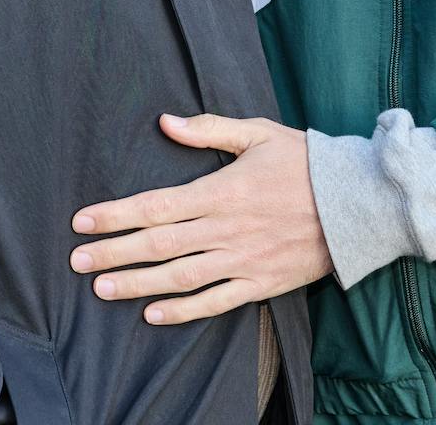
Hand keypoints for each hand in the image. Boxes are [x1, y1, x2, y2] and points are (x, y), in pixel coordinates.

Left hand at [69, 114, 330, 324]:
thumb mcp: (258, 133)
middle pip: (158, 244)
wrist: (358, 203)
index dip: (115, 215)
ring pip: (180, 277)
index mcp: (222, 190)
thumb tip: (164, 121)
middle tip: (77, 261)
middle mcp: (226, 229)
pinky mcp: (261, 283)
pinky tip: (153, 314)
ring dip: (138, 284)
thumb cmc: (306, 162)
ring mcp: (243, 260)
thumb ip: (208, 129)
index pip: (156, 205)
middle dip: (114, 253)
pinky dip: (183, 311)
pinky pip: (216, 301)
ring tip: (102, 288)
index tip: (82, 222)